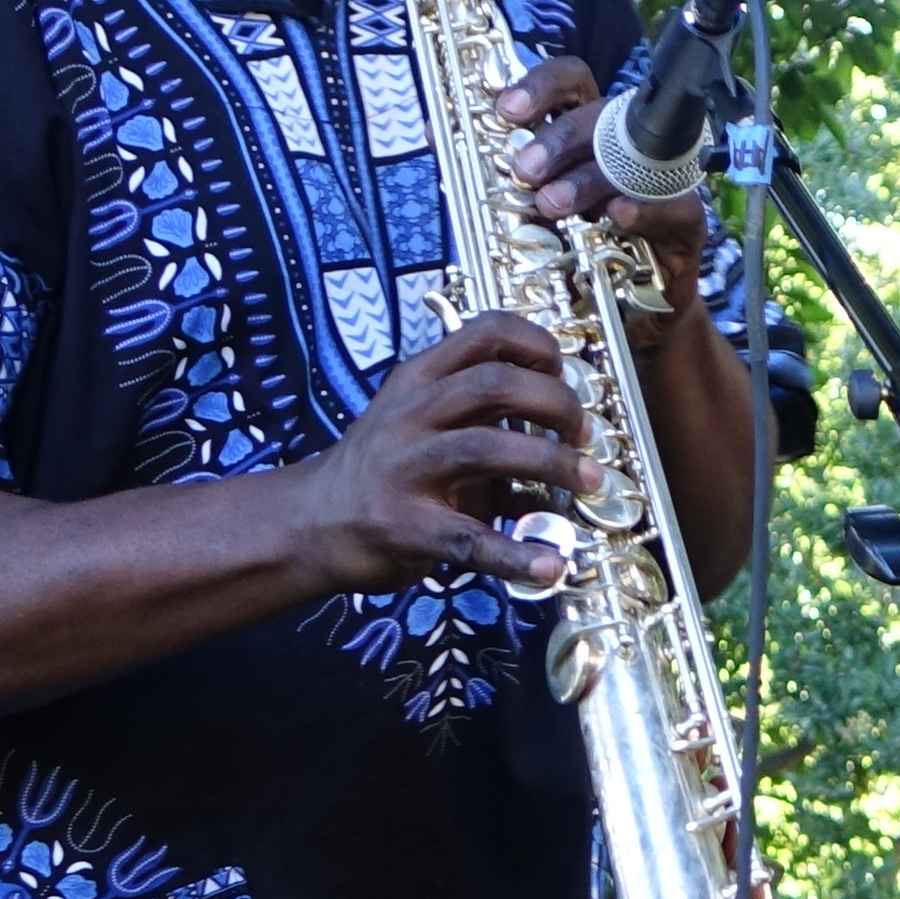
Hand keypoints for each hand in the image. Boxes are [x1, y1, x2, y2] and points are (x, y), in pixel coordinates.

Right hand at [285, 310, 592, 592]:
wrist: (310, 522)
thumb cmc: (379, 470)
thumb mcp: (418, 419)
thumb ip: (477, 410)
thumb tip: (562, 420)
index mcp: (418, 381)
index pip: (485, 332)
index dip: (538, 346)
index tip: (563, 373)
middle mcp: (411, 415)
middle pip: (495, 383)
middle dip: (556, 403)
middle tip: (584, 433)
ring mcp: (405, 468)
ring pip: (488, 448)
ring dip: (552, 464)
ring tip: (588, 482)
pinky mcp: (404, 526)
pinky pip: (470, 538)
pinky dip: (516, 554)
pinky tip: (550, 565)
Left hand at [494, 58, 720, 346]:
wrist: (625, 315)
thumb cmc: (576, 251)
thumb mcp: (526, 208)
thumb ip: (490, 169)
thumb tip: (433, 130)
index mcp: (586, 129)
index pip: (571, 81)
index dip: (539, 85)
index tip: (505, 109)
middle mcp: (626, 144)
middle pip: (599, 116)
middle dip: (557, 140)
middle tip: (524, 170)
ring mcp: (660, 180)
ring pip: (630, 161)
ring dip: (586, 180)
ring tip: (551, 206)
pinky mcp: (686, 220)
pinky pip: (672, 206)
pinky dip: (643, 210)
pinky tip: (617, 215)